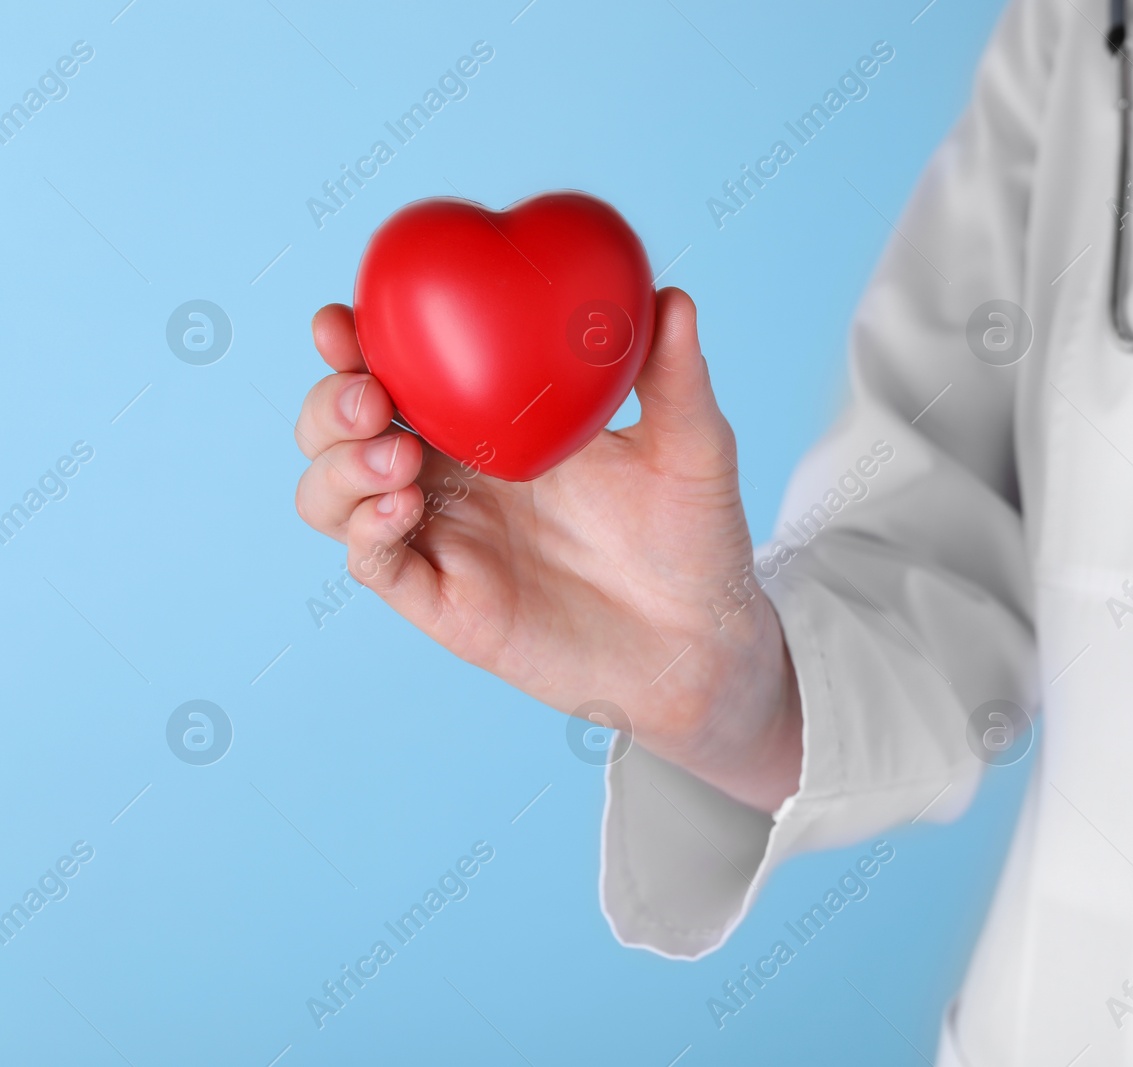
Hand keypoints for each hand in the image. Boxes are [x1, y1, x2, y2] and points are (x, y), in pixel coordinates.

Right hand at [292, 289, 800, 811]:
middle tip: (371, 394)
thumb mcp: (690, 444)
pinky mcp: (447, 602)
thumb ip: (675, 374)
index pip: (399, 370)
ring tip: (395, 452)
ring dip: (337, 466)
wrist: (705, 637)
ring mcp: (445, 540)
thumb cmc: (694, 535)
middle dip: (329, 402)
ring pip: (333, 496)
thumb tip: (672, 298)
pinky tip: (404, 505)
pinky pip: (375, 564)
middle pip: (341, 429)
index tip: (343, 321)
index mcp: (492, 423)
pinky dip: (367, 530)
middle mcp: (454, 477)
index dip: (353, 344)